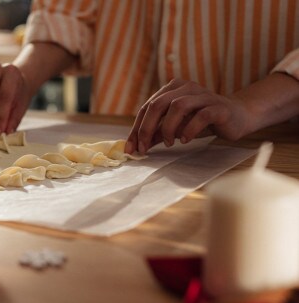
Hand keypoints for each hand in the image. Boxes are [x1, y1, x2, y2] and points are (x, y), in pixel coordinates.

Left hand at [125, 79, 249, 154]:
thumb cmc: (202, 121)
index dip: (137, 128)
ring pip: (178, 106)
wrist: (238, 116)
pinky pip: (201, 116)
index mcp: (172, 89)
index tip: (131, 149)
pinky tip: (186, 140)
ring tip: (169, 143)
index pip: (147, 107)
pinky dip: (190, 129)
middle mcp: (186, 87)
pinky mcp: (219, 107)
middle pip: (158, 104)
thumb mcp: (175, 127)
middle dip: (147, 129)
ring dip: (168, 128)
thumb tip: (137, 146)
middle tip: (144, 148)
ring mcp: (203, 95)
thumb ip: (157, 133)